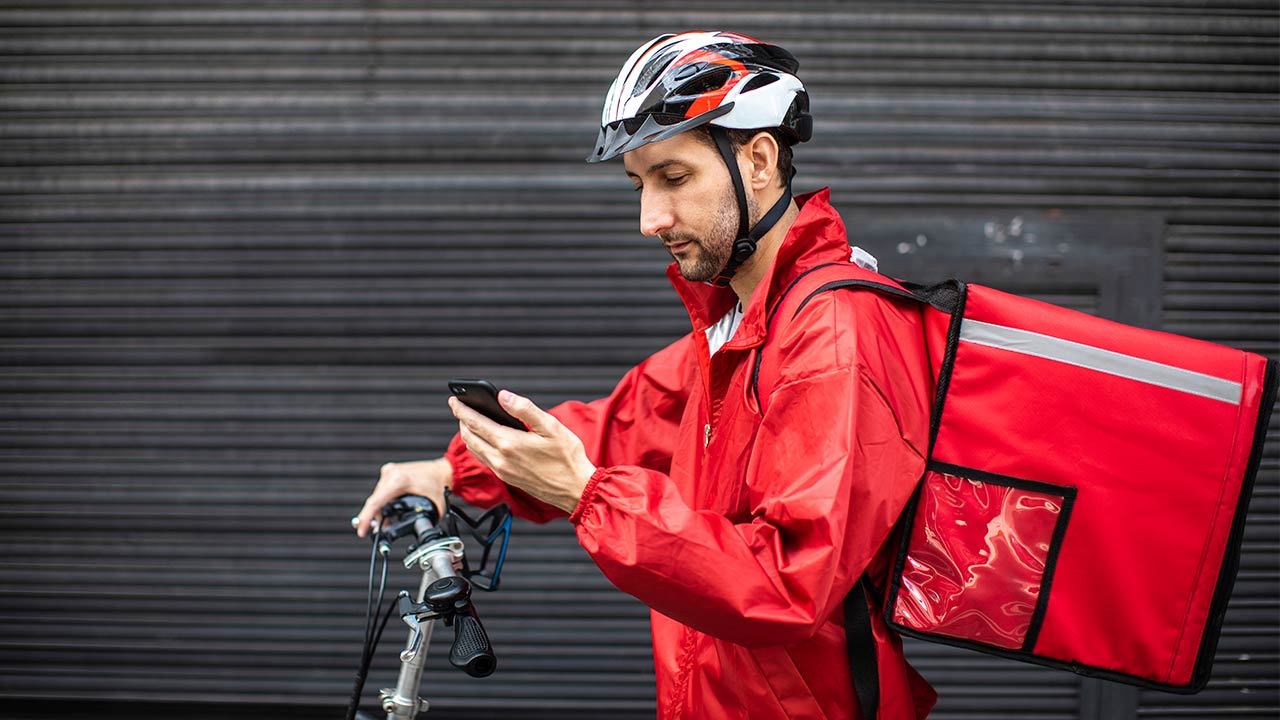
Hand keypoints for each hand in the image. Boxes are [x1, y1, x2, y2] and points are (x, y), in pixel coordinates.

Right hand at [353, 458, 452, 537]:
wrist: (444, 470)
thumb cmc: (440, 484)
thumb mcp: (432, 508)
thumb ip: (419, 521)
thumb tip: (410, 532)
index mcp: (399, 480)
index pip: (375, 502)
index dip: (366, 519)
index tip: (362, 531)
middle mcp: (391, 473)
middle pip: (375, 501)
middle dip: (375, 518)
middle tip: (379, 530)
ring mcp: (390, 471)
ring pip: (378, 496)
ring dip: (380, 509)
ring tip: (386, 522)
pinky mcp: (391, 472)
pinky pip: (382, 490)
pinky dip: (384, 501)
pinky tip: (388, 510)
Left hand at [451, 389, 595, 513]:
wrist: (575, 489)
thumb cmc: (568, 458)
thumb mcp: (551, 427)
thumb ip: (525, 409)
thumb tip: (503, 396)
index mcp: (509, 443)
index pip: (475, 423)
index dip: (462, 409)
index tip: (454, 399)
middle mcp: (500, 459)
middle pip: (469, 437)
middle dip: (461, 420)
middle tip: (460, 407)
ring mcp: (502, 471)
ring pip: (474, 450)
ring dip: (468, 434)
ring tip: (469, 421)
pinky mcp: (507, 478)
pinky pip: (484, 460)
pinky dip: (477, 446)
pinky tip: (484, 440)